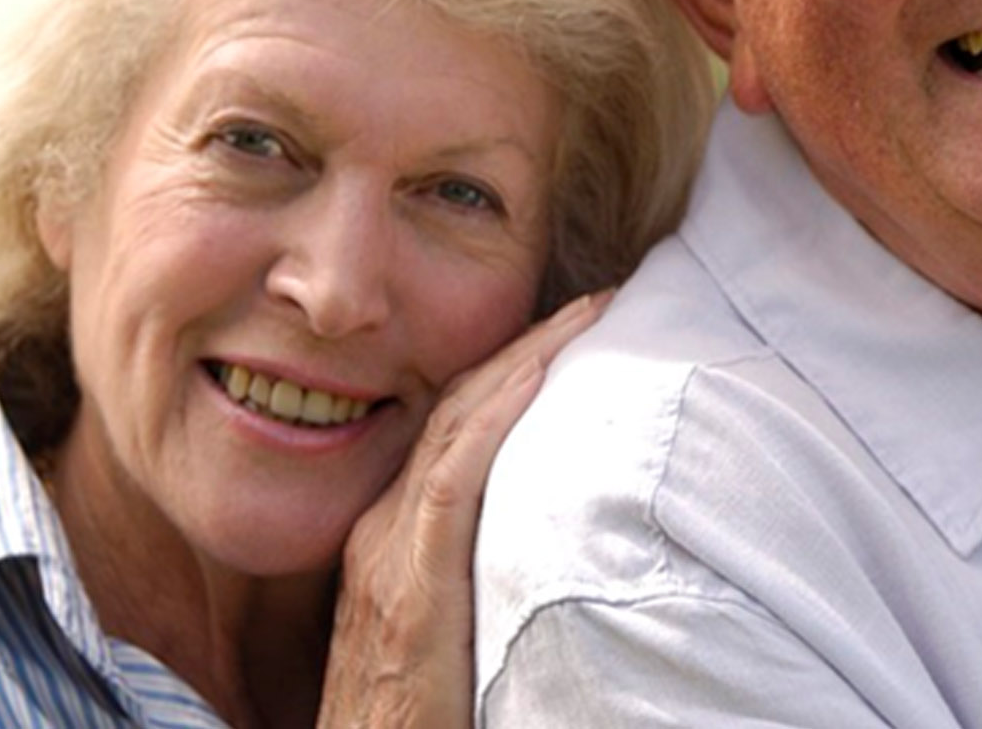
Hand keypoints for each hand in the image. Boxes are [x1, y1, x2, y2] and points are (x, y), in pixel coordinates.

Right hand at [318, 290, 613, 728]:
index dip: (516, 364)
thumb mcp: (446, 624)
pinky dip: (494, 416)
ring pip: (458, 425)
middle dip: (530, 343)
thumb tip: (556, 526)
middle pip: (460, 406)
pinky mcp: (407, 593)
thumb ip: (479, 570)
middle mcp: (382, 532)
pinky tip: (538, 373)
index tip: (580, 321)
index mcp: (391, 535)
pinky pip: (451, 482)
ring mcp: (388, 557)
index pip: (457, 422)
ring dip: (525, 359)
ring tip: (588, 311)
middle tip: (599, 294)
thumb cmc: (412, 718)